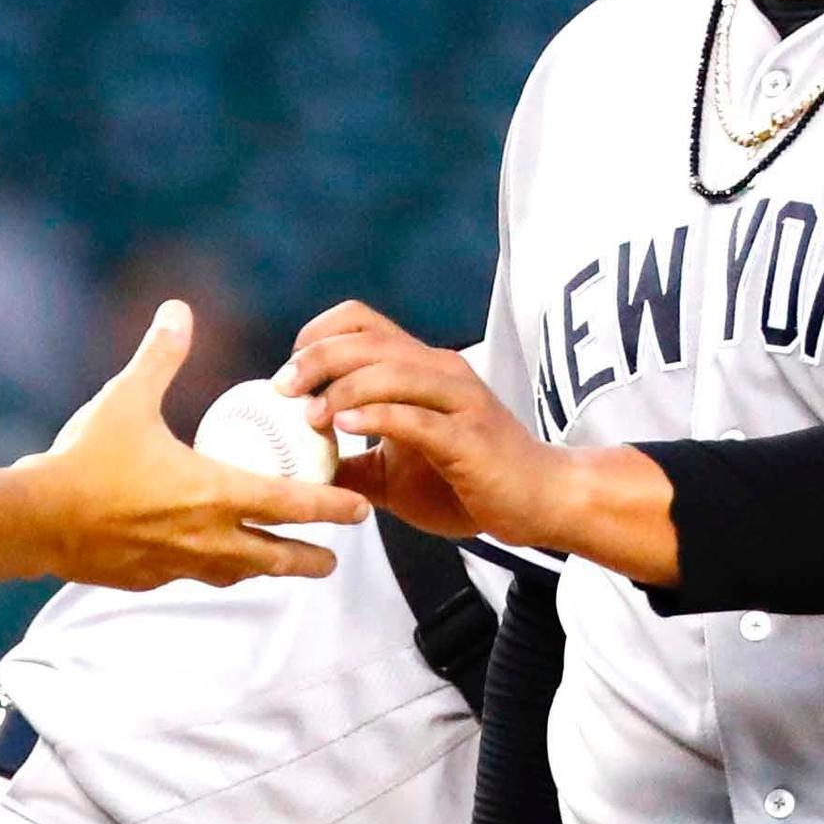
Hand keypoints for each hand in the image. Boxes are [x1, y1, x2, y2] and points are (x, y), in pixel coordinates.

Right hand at [27, 301, 368, 588]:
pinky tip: (209, 560)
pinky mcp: (149, 579)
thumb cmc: (83, 459)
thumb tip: (178, 310)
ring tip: (282, 565)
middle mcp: (205, 538)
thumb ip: (161, 356)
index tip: (360, 512)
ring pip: (238, 573)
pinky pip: (194, 576)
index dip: (330, 508)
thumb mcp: (126, 398)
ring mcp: (177, 564)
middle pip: (276, 557)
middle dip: (310, 559)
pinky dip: (213, 569)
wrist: (35, 519)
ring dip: (266, 569)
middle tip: (334, 559)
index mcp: (212, 493)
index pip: (290, 505)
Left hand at [281, 303, 567, 548]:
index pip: (361, 323)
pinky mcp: (469, 437)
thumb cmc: (470, 483)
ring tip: (310, 416)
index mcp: (421, 368)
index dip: (317, 337)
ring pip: (391, 370)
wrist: (539, 500)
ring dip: (341, 389)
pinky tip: (345, 428)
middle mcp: (440, 371)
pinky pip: (416, 417)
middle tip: (283, 390)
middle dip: (316, 358)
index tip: (288, 376)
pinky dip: (376, 416)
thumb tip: (297, 470)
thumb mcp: (395, 474)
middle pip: (367, 340)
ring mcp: (458, 401)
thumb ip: (351, 463)